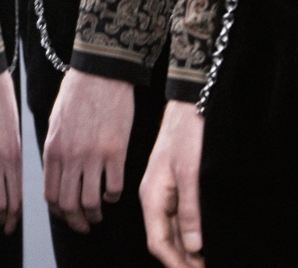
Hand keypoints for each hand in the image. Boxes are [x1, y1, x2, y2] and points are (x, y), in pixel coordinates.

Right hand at [0, 71, 21, 232]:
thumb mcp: (10, 122)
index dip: (17, 212)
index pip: (20, 192)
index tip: (13, 222)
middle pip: (8, 201)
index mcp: (17, 149)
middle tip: (3, 224)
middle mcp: (5, 158)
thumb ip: (9, 147)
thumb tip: (7, 167)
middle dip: (6, 218)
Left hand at [43, 68, 133, 232]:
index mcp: (53, 148)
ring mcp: (93, 155)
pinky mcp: (116, 152)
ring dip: (95, 214)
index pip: (50, 194)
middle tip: (84, 224)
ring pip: (91, 203)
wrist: (100, 71)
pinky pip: (114, 188)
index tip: (66, 215)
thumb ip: (56, 149)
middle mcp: (70, 156)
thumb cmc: (77, 92)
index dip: (58, 211)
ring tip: (99, 212)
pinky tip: (112, 192)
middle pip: (69, 204)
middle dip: (76, 221)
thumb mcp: (56, 120)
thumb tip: (57, 175)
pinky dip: (113, 197)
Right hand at [139, 100, 204, 267]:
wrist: (188, 107)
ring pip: (171, 232)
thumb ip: (189, 211)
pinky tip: (202, 243)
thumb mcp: (190, 173)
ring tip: (205, 262)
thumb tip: (191, 246)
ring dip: (186, 251)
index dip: (175, 264)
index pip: (158, 242)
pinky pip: (178, 219)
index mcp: (152, 196)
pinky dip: (189, 235)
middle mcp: (154, 198)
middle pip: (163, 241)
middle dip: (181, 261)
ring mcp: (164, 193)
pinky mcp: (174, 187)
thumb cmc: (186, 135)